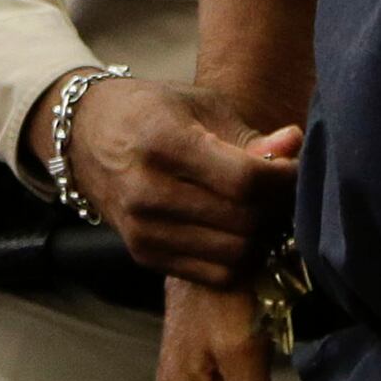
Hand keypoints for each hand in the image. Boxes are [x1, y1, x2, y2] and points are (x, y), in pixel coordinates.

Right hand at [29, 74, 303, 285]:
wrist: (84, 137)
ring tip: (263, 210)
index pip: (245, 180)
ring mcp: (143, 230)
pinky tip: (239, 231)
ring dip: (262, 237)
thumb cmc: (150, 112)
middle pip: (244, 222)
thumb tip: (294, 147)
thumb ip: (248, 136)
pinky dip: (239, 258)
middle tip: (284, 191)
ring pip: (235, 255)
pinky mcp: (144, 255)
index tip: (297, 169)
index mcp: (163, 142)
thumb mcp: (198, 105)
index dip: (285, 180)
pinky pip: (215, 275)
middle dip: (278, 208)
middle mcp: (147, 191)